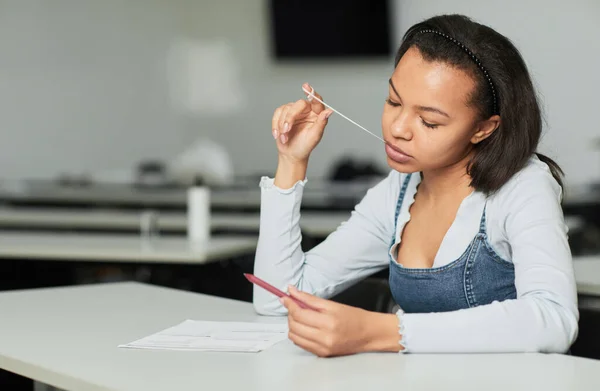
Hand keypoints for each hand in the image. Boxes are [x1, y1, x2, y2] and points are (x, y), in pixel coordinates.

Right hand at [271, 83, 332, 163]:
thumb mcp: (315, 136)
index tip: (306, 87)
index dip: (311, 93)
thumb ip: (321, 123)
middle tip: (286, 129)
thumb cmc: (305, 146)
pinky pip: (277, 113)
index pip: (316, 101)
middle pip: (297, 105)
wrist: (291, 154)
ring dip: (282, 125)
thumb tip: (329, 111)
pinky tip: (277, 134)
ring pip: (286, 109)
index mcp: (316, 114)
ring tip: (284, 137)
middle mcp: (306, 111)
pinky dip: (275, 124)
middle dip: (290, 117)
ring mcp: (294, 112)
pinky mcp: (283, 114)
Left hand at [281, 286, 401, 356]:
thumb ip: (309, 298)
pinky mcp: (321, 354)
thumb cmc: (353, 317)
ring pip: (294, 336)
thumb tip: (291, 291)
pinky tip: (305, 327)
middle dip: (290, 313)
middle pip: (294, 325)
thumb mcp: (332, 304)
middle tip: (295, 306)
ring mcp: (322, 348)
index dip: (289, 304)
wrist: (369, 334)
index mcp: (328, 322)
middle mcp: (324, 338)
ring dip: (293, 324)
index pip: (299, 314)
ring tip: (301, 317)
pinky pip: (301, 344)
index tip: (285, 297)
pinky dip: (298, 334)